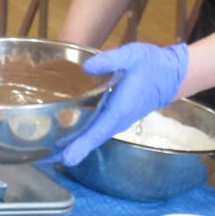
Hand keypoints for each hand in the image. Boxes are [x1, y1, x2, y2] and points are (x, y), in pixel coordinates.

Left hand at [59, 42, 188, 166]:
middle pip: (90, 140)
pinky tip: (66, 137)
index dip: (80, 146)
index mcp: (118, 110)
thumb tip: (86, 67)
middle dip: (68, 151)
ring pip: (91, 137)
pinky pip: (95, 131)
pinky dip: (80, 137)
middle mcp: (116, 120)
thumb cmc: (151, 64)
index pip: (96, 132)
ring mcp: (116, 120)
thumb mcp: (131, 55)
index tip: (65, 159)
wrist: (170, 74)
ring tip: (48, 152)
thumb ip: (109, 60)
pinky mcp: (115, 117)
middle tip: (43, 160)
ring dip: (72, 146)